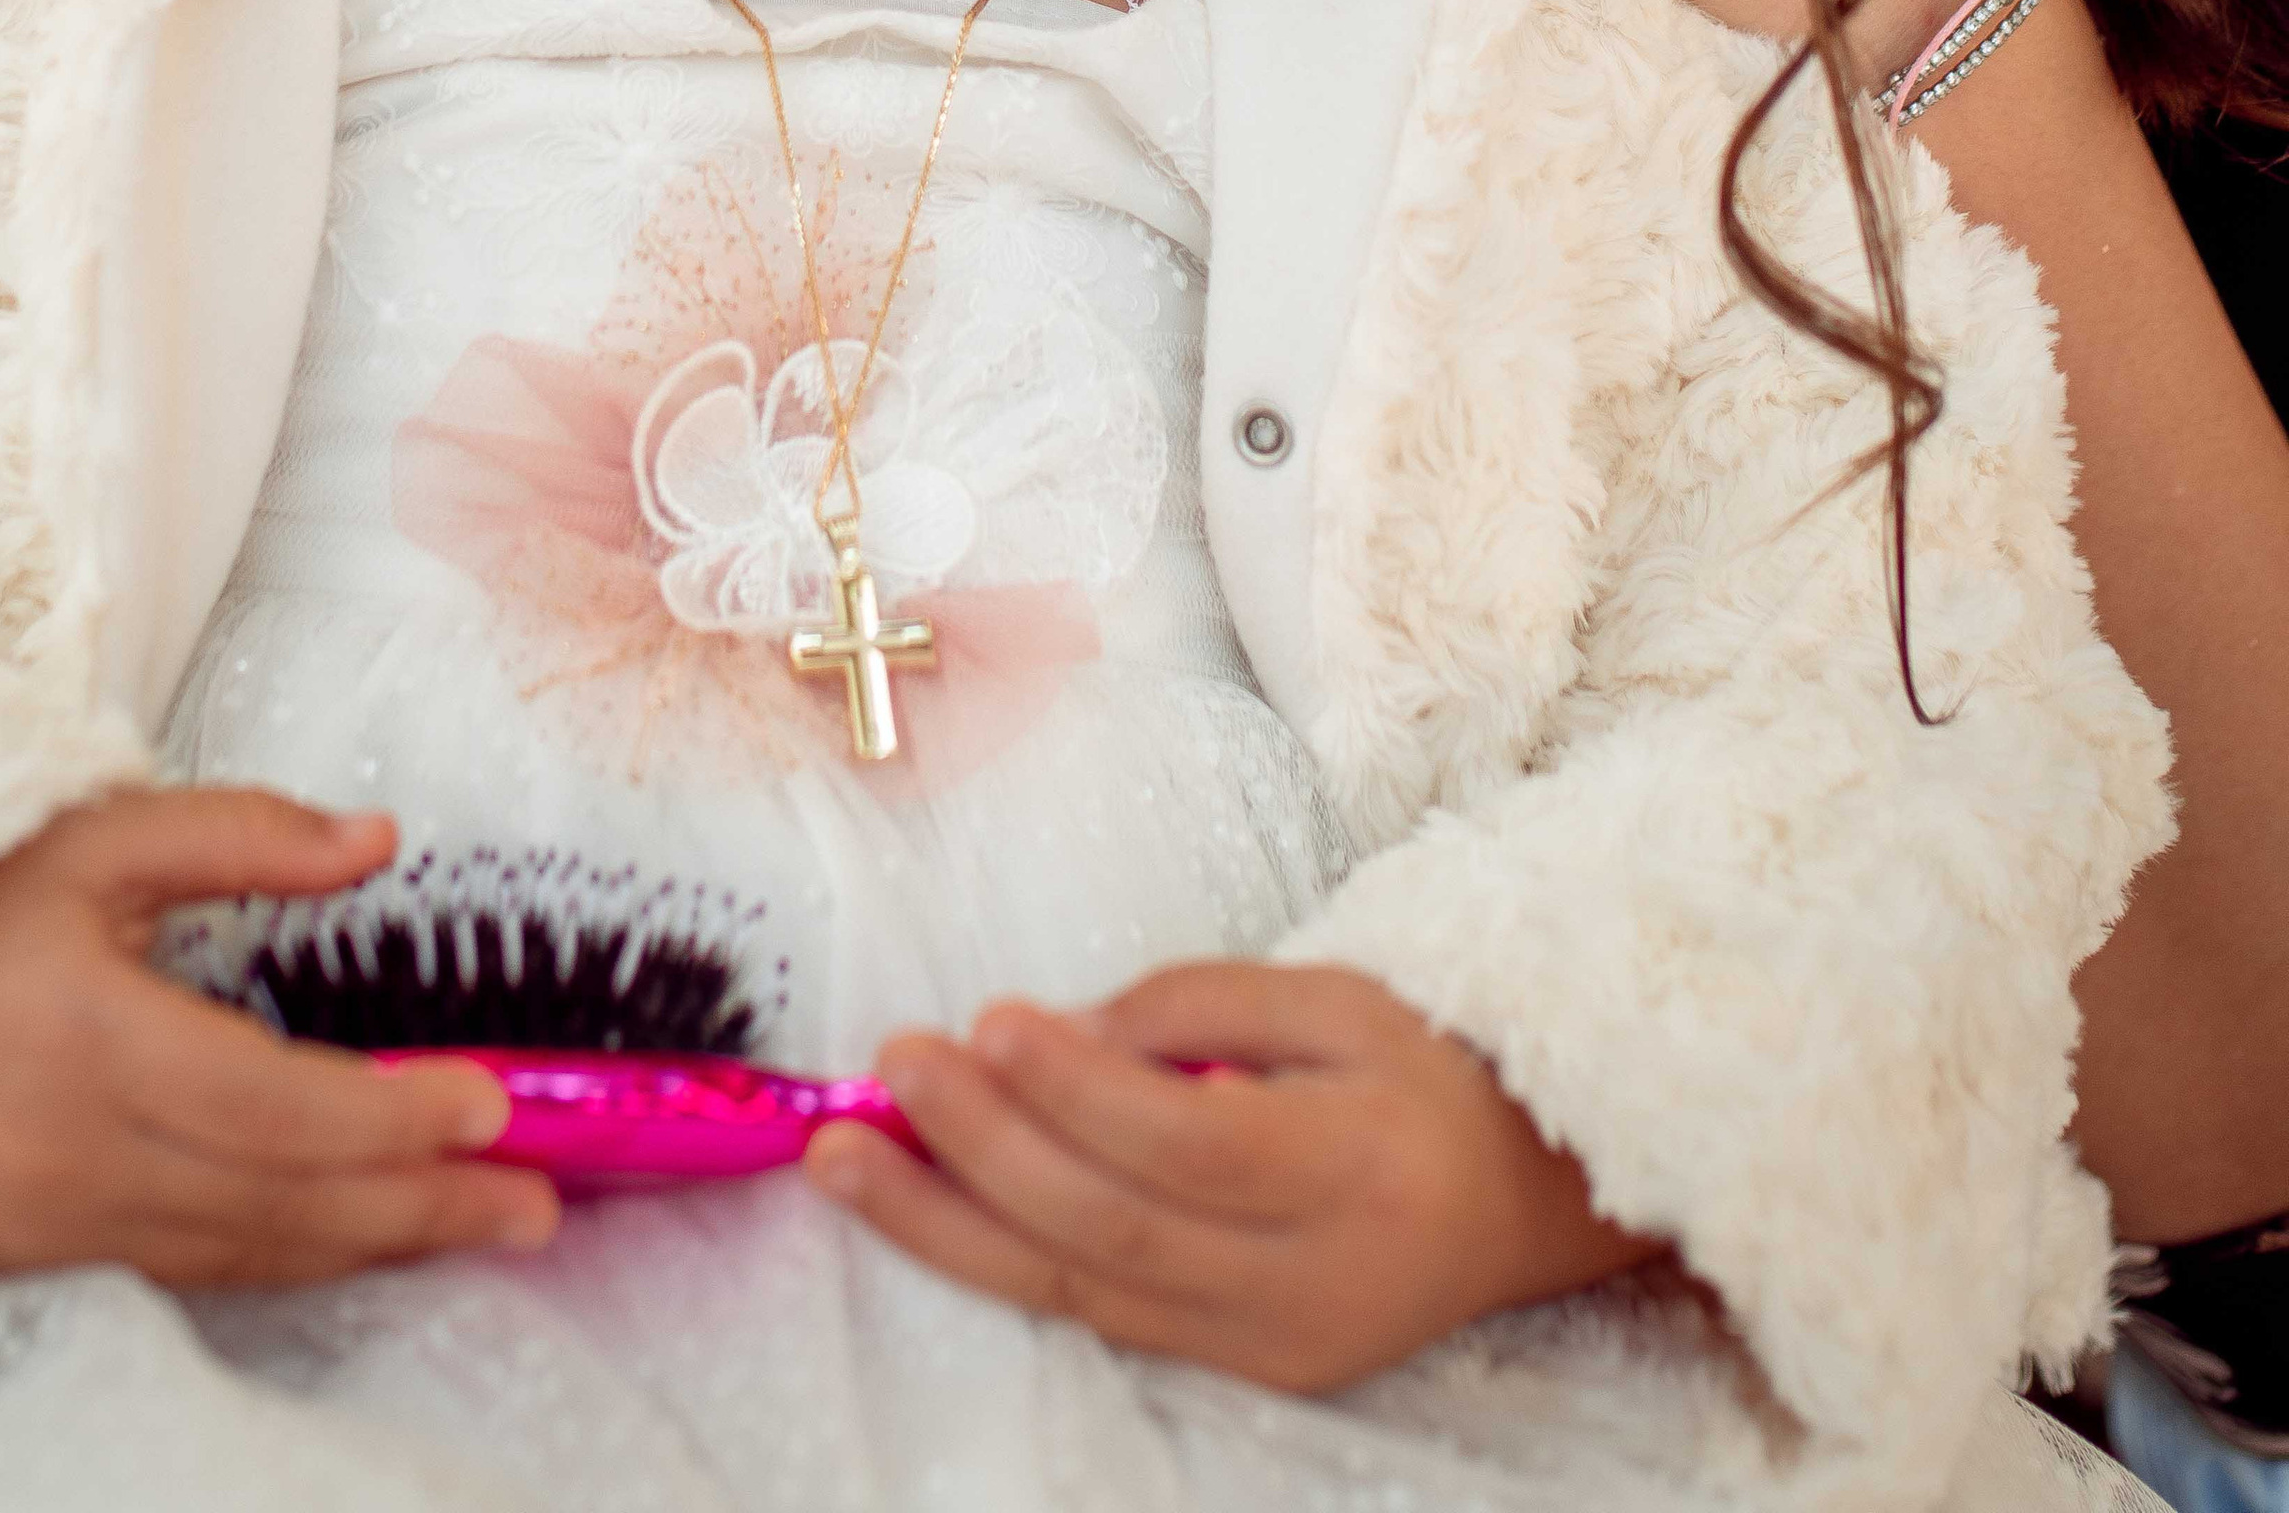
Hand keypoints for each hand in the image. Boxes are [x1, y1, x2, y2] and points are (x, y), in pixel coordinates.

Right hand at [0, 786, 558, 1285]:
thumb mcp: (104, 835)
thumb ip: (248, 833)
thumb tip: (381, 839)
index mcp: (92, 1041)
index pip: (275, 1105)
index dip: (392, 1118)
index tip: (494, 1105)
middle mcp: (70, 1150)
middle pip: (278, 1197)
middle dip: (419, 1204)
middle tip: (536, 1198)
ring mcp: (49, 1219)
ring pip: (244, 1247)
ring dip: (373, 1241)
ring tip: (483, 1224)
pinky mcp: (36, 1253)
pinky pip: (191, 1261)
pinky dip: (289, 1251)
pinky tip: (365, 1235)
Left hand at [806, 961, 1654, 1392]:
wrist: (1523, 1201)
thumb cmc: (1421, 1068)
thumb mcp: (1336, 997)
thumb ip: (1198, 1006)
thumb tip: (1060, 1032)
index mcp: (1354, 1166)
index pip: (1187, 1141)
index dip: (1077, 1090)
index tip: (985, 1018)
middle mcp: (1311, 1278)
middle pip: (1116, 1228)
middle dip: (984, 1151)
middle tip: (892, 1071)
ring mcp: (1274, 1341)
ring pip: (1085, 1292)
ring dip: (950, 1225)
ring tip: (848, 1158)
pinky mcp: (1246, 1372)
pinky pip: (1104, 1318)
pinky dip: (1003, 1259)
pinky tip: (926, 1206)